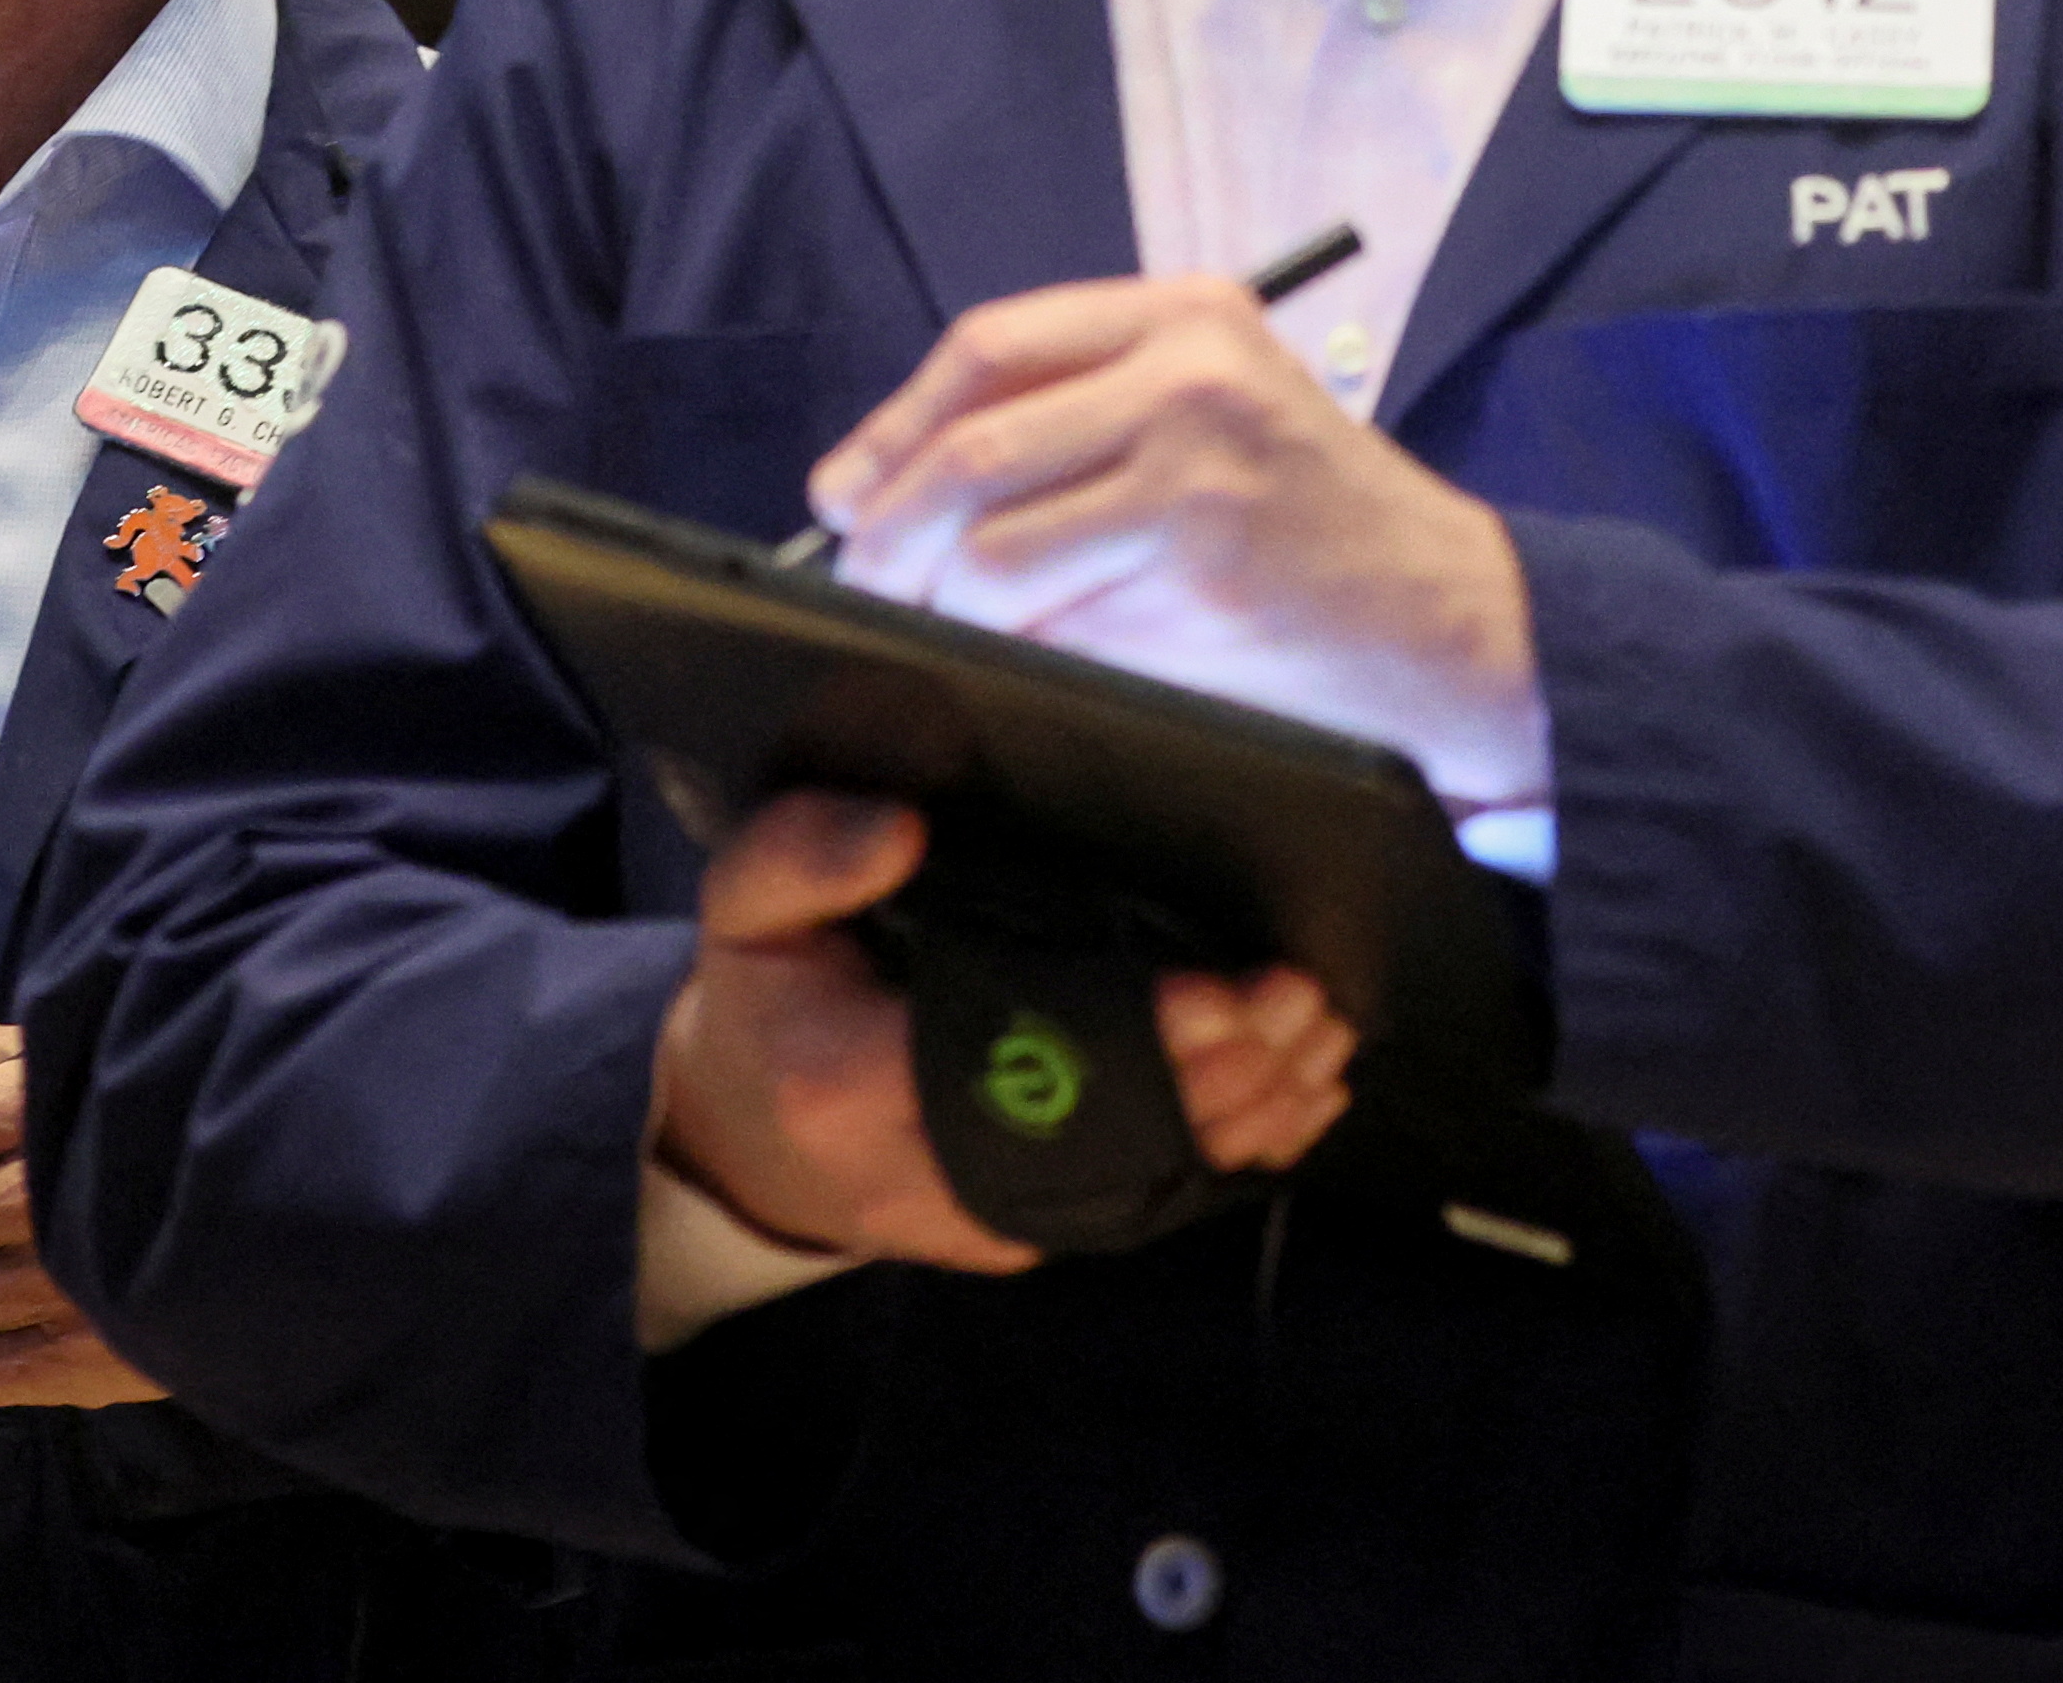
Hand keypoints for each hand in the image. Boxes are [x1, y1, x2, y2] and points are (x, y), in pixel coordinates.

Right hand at [651, 791, 1355, 1272]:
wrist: (744, 1138)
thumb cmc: (765, 1001)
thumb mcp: (744, 907)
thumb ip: (804, 855)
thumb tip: (900, 829)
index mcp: (846, 1078)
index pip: (1006, 1066)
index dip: (1125, 1039)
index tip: (1216, 991)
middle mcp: (921, 1171)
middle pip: (1100, 1132)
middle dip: (1217, 1073)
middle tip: (1299, 999)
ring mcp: (980, 1218)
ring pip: (1137, 1179)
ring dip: (1245, 1112)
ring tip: (1319, 1034)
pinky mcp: (1021, 1233)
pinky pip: (1138, 1197)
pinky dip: (1229, 1150)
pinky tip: (1298, 1099)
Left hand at [809, 272, 1542, 803]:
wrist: (1458, 623)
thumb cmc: (1317, 530)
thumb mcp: (1217, 417)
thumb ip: (1079, 420)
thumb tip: (882, 489)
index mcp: (1187, 314)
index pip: (988, 348)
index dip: (894, 426)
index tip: (845, 490)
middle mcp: (1190, 371)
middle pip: (969, 447)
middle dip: (889, 532)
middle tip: (866, 581)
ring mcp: (1196, 465)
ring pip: (990, 543)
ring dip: (941, 603)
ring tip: (945, 625)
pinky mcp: (1199, 564)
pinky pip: (1046, 614)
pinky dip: (1011, 645)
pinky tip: (1028, 654)